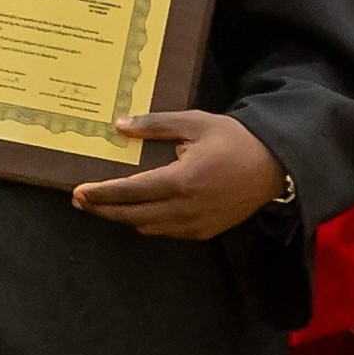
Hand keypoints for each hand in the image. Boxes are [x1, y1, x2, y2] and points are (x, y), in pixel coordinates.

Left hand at [69, 109, 283, 241]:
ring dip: (123, 218)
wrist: (274, 166)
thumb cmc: (234, 140)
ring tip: (103, 205)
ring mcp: (195, 224)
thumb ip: (156, 125)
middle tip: (80, 201)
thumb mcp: (195, 122)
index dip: (102, 194)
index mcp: (181, 180)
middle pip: (132, 216)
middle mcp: (185, 208)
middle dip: (103, 210)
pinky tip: (137, 211)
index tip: (79, 192)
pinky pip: (166, 232)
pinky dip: (147, 223)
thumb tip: (120, 125)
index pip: (131, 191)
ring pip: (147, 228)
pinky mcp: (204, 232)